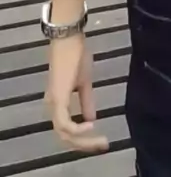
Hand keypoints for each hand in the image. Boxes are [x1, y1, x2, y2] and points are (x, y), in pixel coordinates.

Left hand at [45, 34, 107, 152]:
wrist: (69, 39)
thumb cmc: (76, 56)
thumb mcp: (84, 82)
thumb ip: (86, 101)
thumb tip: (91, 119)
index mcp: (58, 102)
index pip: (67, 129)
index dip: (84, 138)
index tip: (103, 140)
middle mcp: (52, 105)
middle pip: (65, 136)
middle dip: (85, 144)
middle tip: (104, 145)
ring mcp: (54, 102)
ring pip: (64, 133)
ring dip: (83, 140)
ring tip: (100, 140)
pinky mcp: (58, 98)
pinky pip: (65, 123)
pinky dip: (77, 129)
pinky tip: (90, 125)